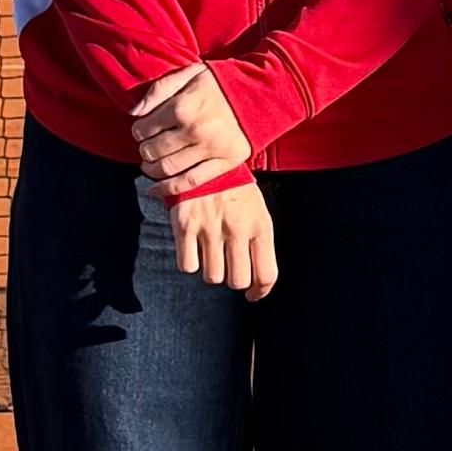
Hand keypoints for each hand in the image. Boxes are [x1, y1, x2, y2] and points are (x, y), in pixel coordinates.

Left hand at [132, 64, 251, 194]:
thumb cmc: (220, 82)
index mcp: (183, 107)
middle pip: (152, 150)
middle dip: (144, 150)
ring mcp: (210, 149)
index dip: (138, 130)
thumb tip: (134, 112)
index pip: (144, 128)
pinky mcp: (225, 162)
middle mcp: (195, 130)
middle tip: (148, 146)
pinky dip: (168, 188)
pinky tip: (155, 189)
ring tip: (150, 164)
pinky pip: (190, 181)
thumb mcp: (189, 73)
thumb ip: (159, 89)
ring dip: (151, 169)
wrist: (259, 93)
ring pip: (167, 168)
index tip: (142, 130)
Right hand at [171, 176, 278, 293]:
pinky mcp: (185, 225)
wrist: (206, 156)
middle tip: (229, 267)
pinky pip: (187, 265)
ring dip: (211, 270)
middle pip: (237, 280)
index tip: (252, 294)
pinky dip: (189, 263)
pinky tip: (193, 248)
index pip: (266, 274)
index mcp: (261, 224)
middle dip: (233, 279)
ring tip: (211, 252)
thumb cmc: (234, 189)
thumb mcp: (257, 210)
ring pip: (212, 277)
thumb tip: (257, 282)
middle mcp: (238, 228)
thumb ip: (258, 241)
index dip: (259, 291)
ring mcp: (211, 227)